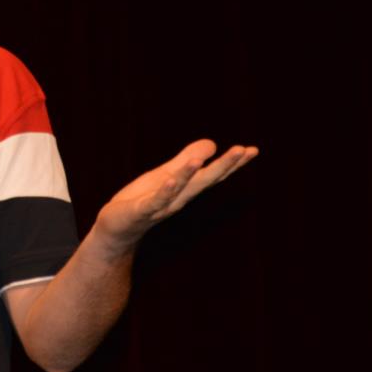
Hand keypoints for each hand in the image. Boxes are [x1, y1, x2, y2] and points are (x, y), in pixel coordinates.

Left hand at [94, 140, 258, 255]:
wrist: (118, 228)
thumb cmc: (144, 200)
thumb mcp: (166, 175)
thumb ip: (186, 161)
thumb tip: (213, 143)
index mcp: (186, 189)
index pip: (213, 175)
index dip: (233, 163)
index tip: (253, 150)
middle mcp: (179, 198)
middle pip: (205, 181)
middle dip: (224, 166)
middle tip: (244, 150)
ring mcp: (161, 205)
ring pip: (181, 189)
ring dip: (192, 174)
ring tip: (203, 157)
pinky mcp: (141, 210)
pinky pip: (155, 201)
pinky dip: (164, 191)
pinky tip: (171, 180)